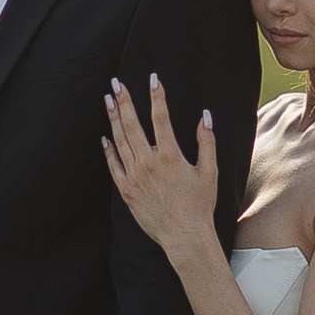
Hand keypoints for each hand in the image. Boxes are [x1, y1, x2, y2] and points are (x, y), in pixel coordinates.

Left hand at [101, 73, 220, 262]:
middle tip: (117, 83)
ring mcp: (134, 176)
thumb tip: (204, 117)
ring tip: (108, 100)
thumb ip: (206, 142)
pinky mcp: (126, 190)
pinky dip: (108, 149)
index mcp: (170, 156)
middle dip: (124, 101)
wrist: (184, 236)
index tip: (153, 79)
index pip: (161, 118)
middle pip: (132, 125)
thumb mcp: (210, 172)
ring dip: (114, 118)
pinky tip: (105, 136)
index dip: (157, 96)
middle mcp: (148, 163)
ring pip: (120, 141)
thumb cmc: (200, 204)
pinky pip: (113, 165)